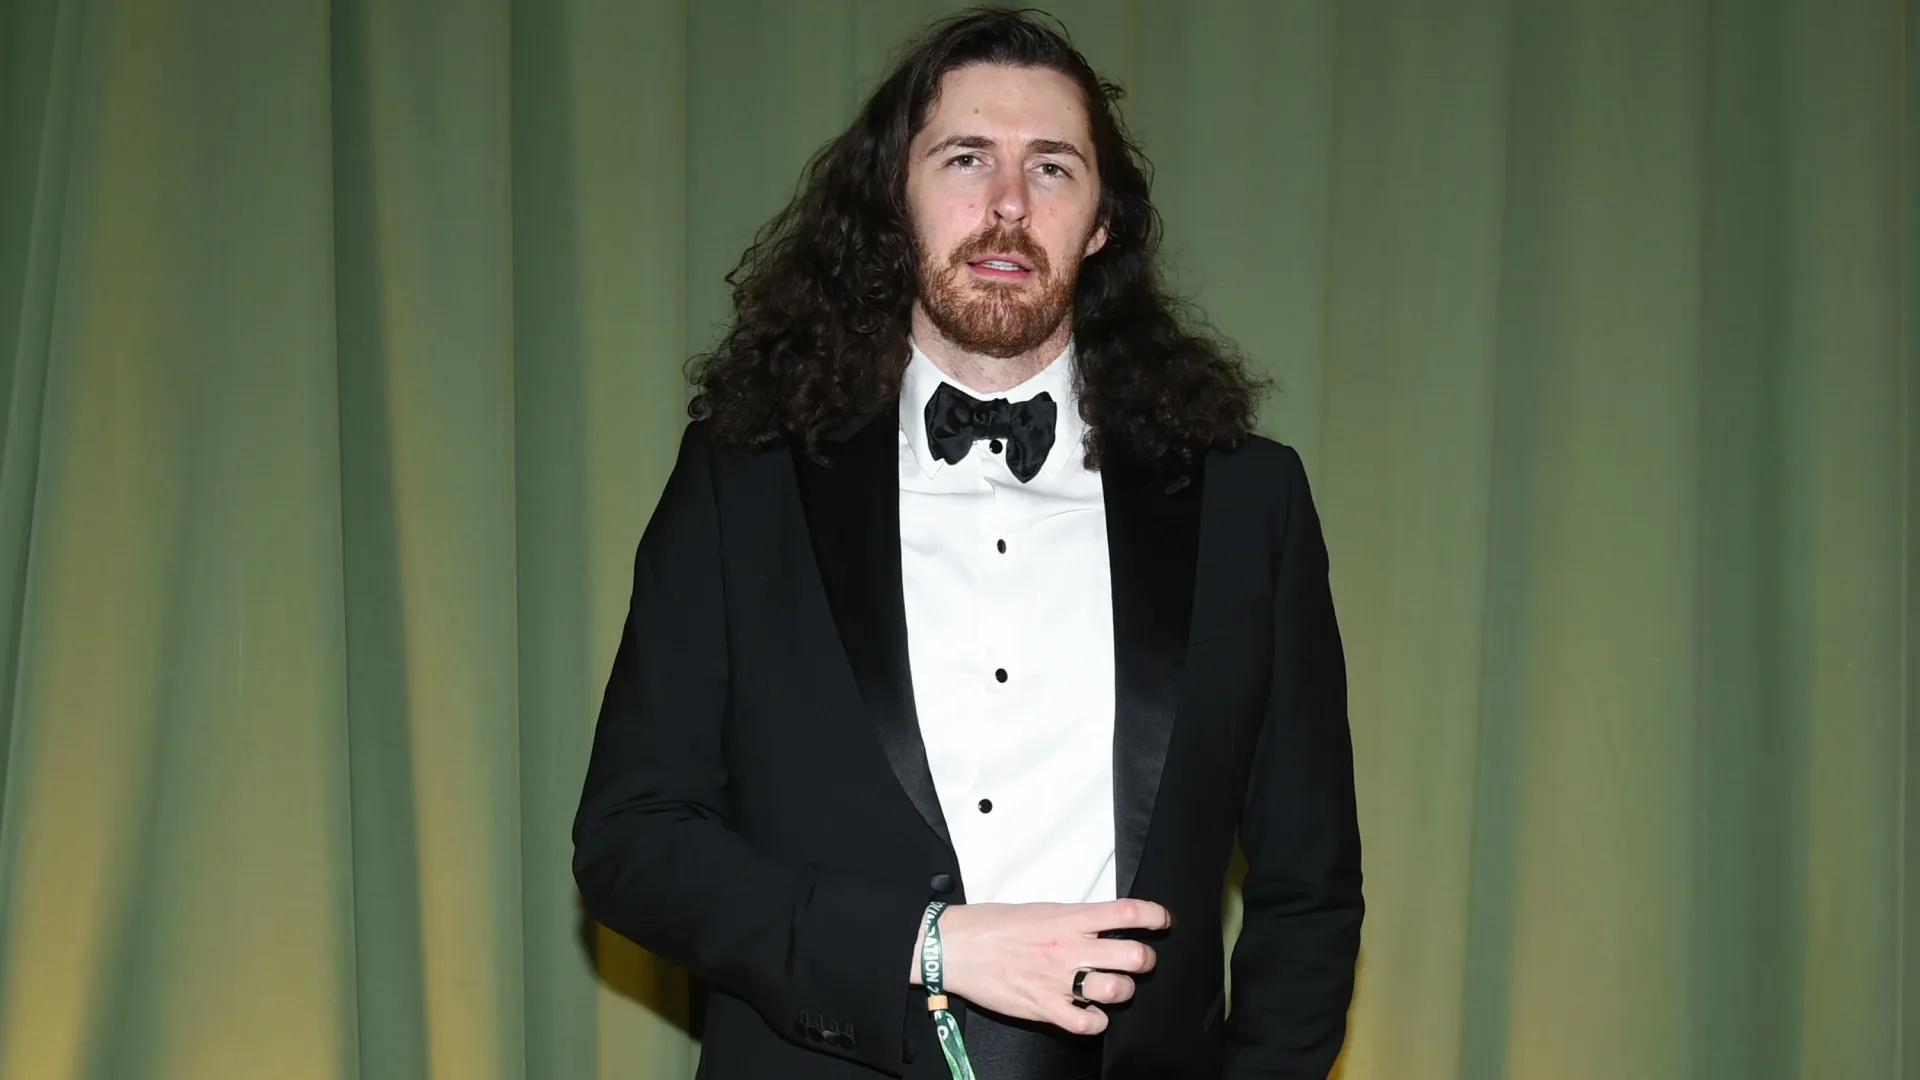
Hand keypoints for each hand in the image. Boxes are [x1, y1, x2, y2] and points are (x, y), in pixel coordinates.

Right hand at [910, 899, 1172, 1034]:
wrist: (954, 947)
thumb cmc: (992, 925)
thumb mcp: (1039, 909)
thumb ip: (1073, 918)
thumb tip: (1101, 924)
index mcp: (1068, 917)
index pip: (1127, 913)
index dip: (1155, 916)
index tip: (1163, 921)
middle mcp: (1069, 947)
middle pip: (1133, 956)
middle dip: (1145, 959)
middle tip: (1139, 960)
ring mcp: (1058, 980)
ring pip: (1116, 990)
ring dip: (1123, 990)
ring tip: (1114, 986)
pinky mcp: (1044, 1007)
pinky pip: (1087, 1023)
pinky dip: (1096, 1021)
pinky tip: (1091, 1013)